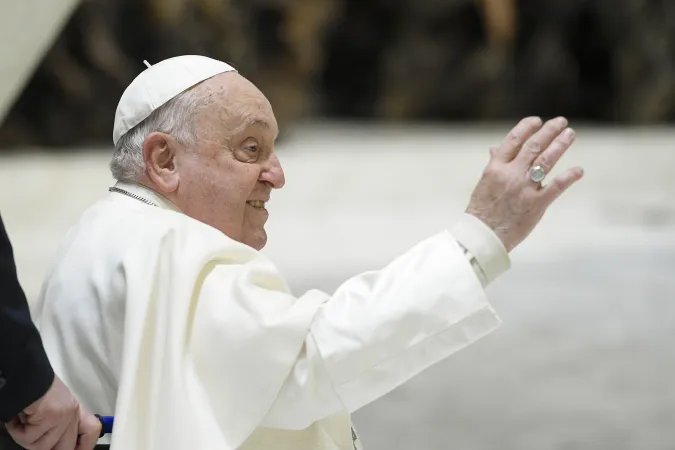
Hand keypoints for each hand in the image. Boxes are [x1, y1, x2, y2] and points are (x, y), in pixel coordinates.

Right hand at [5, 376, 99, 449]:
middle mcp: (73, 412)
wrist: (24, 373)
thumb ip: (59, 426)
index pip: (92, 431)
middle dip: (45, 447)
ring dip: (25, 437)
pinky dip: (17, 430)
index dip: (83, 447)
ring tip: (22, 421)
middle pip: (65, 448)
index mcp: (75, 409)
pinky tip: (17, 418)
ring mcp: (64, 415)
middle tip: (31, 436)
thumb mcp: (53, 407)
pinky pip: (29, 438)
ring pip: (42, 447)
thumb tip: (55, 445)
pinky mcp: (51, 415)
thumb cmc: (33, 388)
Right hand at [465, 116, 583, 251]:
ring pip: (546, 160)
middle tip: (562, 122)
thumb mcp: (484, 183)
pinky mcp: (536, 204)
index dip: (527, 127)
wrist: (483, 236)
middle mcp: (511, 174)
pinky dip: (569, 176)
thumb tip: (495, 147)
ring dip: (560, 145)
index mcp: (495, 168)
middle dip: (549, 131)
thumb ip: (494, 164)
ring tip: (570, 135)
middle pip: (534, 146)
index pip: (513, 140)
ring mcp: (524, 188)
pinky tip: (579, 170)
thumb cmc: (481, 211)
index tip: (538, 120)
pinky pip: (556, 186)